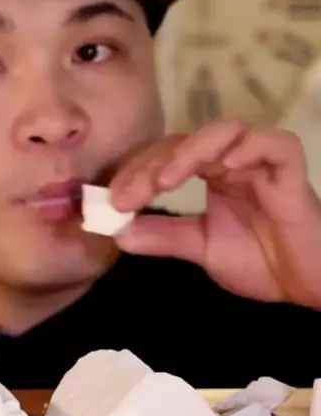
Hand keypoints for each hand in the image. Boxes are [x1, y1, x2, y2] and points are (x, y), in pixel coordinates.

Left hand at [110, 119, 320, 306]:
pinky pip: (272, 143)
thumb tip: (116, 232)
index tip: (114, 203)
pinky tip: (224, 166)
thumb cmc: (261, 262)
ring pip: (224, 131)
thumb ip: (162, 236)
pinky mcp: (290, 167)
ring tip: (166, 180)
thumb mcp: (201, 248)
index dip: (136, 174)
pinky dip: (248, 147)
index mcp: (210, 173)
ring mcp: (261, 159)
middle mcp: (232, 159)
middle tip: (128, 196)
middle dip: (151, 166)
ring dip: (190, 151)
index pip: (165, 156)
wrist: (306, 284)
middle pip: (185, 141)